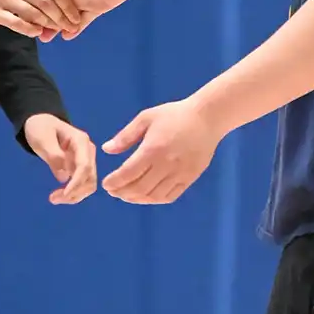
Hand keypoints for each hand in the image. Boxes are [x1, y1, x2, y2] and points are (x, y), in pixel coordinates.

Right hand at [0, 0, 82, 40]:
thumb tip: (62, 3)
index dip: (66, 3)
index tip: (76, 17)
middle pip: (44, 0)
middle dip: (60, 15)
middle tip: (70, 26)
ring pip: (32, 11)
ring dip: (47, 23)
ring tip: (56, 32)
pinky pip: (15, 21)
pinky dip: (28, 28)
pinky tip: (37, 33)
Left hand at [23, 114, 99, 204]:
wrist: (41, 123)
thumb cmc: (41, 128)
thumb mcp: (43, 139)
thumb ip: (54, 156)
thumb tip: (64, 177)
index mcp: (81, 141)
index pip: (85, 166)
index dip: (76, 183)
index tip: (64, 194)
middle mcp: (88, 151)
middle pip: (90, 177)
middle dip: (75, 192)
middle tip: (53, 199)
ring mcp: (85, 159)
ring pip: (88, 184)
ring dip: (75, 195)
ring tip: (54, 199)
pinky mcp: (80, 167)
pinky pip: (82, 184)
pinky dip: (73, 193)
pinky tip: (59, 195)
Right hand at [24, 0, 146, 39]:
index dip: (35, 5)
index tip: (24, 16)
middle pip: (54, 8)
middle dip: (44, 20)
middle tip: (34, 32)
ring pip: (67, 17)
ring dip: (57, 27)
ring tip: (46, 38)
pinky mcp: (97, 7)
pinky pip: (83, 21)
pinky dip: (75, 29)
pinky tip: (66, 36)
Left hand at [100, 99, 222, 204]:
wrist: (207, 118)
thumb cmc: (174, 114)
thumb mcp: (147, 117)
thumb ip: (126, 135)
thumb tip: (106, 149)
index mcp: (153, 149)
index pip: (128, 174)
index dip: (114, 182)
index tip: (106, 184)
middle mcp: (166, 164)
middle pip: (139, 189)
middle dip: (122, 193)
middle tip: (114, 191)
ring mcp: (179, 173)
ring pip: (153, 196)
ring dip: (137, 199)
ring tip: (128, 194)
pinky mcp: (189, 178)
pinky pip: (169, 196)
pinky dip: (154, 199)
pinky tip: (147, 195)